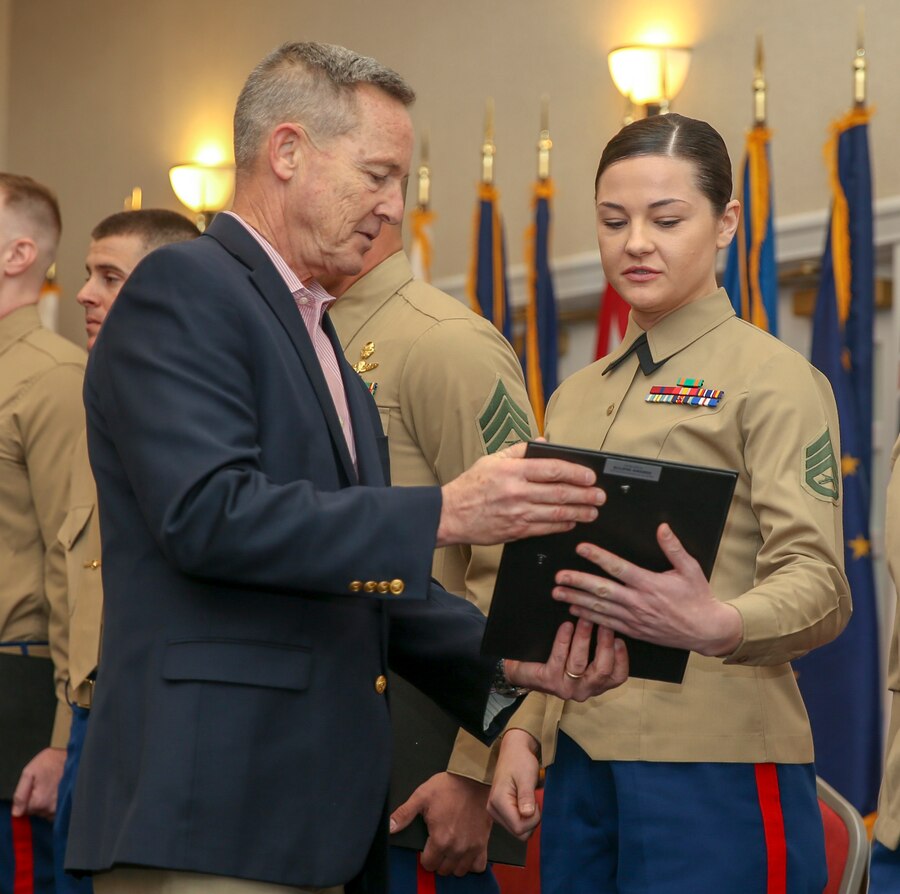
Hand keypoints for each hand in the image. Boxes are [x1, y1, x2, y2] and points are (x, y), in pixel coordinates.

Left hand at [11, 747, 65, 819]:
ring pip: (48, 812)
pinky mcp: (71, 807)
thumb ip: (20, 793)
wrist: (77, 756)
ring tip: (55, 787)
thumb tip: (16, 812)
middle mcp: (51, 809)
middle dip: (39, 800)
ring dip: (49, 803)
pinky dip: (58, 804)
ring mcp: (62, 809)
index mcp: (39, 801)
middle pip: (37, 812)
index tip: (36, 786)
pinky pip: (58, 812)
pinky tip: (61, 792)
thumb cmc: (54, 761)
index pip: (25, 810)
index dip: (29, 798)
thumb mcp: (30, 772)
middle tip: (46, 784)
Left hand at [390, 772, 492, 875]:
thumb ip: (404, 814)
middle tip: (438, 846)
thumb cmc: (448, 787)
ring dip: (453, 863)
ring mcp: (471, 847)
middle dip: (438, 860)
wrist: (473, 779)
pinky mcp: (483, 843)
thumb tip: (389, 827)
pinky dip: (471, 863)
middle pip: (443, 869)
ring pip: (459, 871)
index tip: (427, 846)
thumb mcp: (421, 796)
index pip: (428, 864)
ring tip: (450, 849)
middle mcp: (456, 848)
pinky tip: (465, 852)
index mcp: (440, 839)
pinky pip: (478, 866)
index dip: (425, 856)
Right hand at [437, 441, 605, 546]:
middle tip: (599, 496)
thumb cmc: (470, 487)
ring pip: (556, 513)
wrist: (450, 515)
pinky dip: (562, 525)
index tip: (590, 476)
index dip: (576, 473)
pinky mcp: (516, 531)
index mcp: (512, 471)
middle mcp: (516, 492)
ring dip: (579, 512)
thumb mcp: (491, 460)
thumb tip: (543, 444)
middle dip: (585, 495)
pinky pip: (545, 528)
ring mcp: (517, 513)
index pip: (552, 469)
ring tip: (593, 512)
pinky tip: (572, 522)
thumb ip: (519, 451)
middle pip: (559, 493)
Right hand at [487, 729, 540, 839]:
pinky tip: (526, 803)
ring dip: (528, 820)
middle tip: (534, 801)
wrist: (514, 751)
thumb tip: (527, 815)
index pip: (519, 828)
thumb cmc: (520, 761)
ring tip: (530, 800)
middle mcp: (493, 809)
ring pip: (517, 830)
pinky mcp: (500, 811)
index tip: (536, 803)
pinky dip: (524, 817)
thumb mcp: (526, 777)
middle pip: (518, 832)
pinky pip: (515, 824)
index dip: (533, 820)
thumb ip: (526, 797)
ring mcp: (495, 811)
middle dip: (531, 821)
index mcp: (498, 801)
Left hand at [504, 619, 627, 701]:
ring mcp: (566, 688)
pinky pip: (559, 657)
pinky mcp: (549, 681)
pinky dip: (564, 639)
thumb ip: (596, 648)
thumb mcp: (580, 657)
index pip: (618, 677)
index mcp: (596, 685)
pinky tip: (566, 626)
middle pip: (602, 670)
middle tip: (604, 622)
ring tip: (585, 619)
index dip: (622, 658)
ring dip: (584, 638)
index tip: (620, 638)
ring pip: (580, 663)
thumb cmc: (557, 660)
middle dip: (604, 644)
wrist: (524, 671)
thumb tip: (609, 621)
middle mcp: (584, 690)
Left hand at [553, 523, 742, 655]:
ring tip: (558, 593)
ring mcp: (634, 618)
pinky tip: (575, 610)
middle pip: (602, 590)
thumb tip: (662, 528)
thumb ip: (674, 548)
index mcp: (650, 584)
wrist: (706, 630)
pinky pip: (607, 624)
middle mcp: (638, 602)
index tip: (581, 548)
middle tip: (559, 576)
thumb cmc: (698, 598)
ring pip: (600, 608)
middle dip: (577, 582)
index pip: (618, 568)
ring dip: (576, 600)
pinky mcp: (634, 631)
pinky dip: (589, 617)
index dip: (598, 557)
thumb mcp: (690, 569)